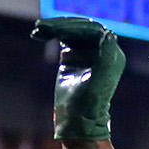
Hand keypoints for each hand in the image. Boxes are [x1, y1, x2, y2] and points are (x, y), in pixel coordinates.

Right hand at [31, 17, 125, 139]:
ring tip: (37, 29)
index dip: (74, 27)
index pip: (93, 31)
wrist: (79, 122)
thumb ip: (105, 58)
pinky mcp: (73, 56)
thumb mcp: (98, 82)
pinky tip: (37, 35)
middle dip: (61, 25)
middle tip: (40, 26)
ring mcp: (86, 52)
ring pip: (71, 31)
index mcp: (111, 55)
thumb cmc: (89, 106)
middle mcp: (101, 51)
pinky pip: (63, 38)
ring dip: (54, 27)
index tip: (55, 30)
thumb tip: (108, 33)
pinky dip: (50, 34)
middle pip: (81, 28)